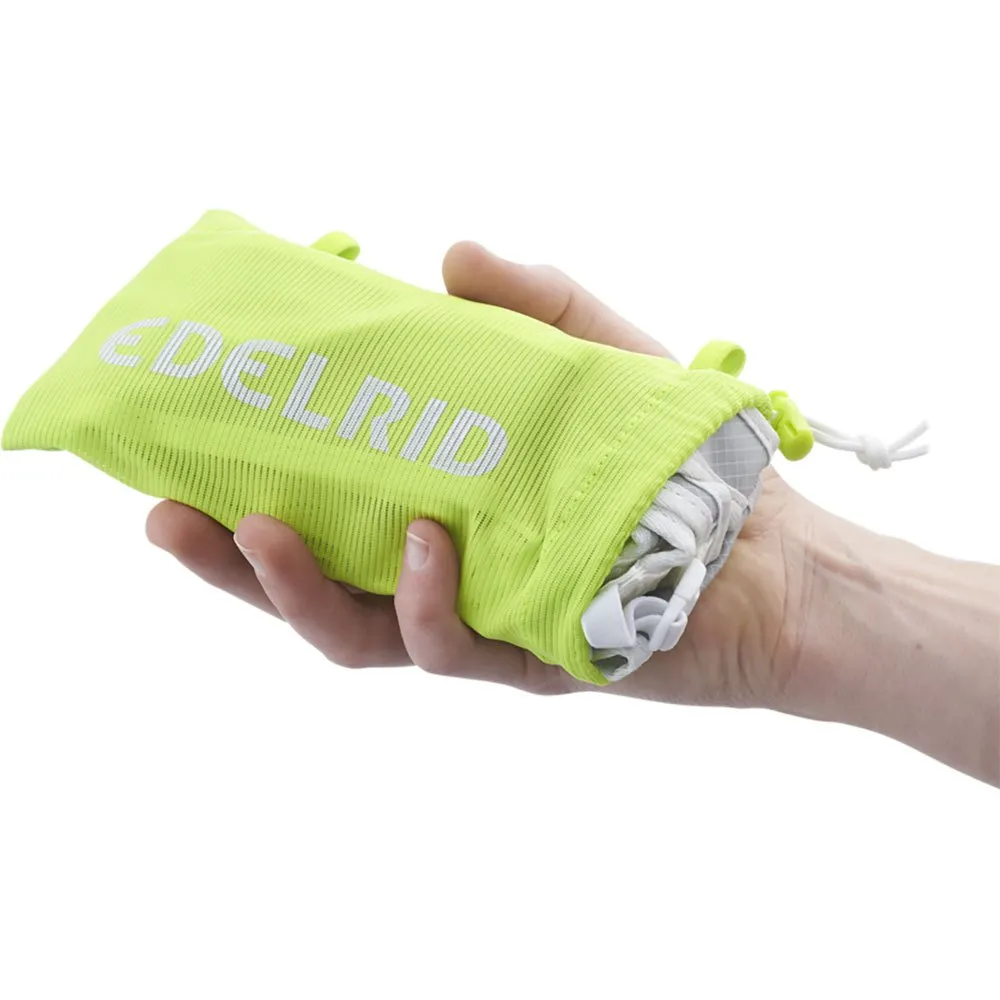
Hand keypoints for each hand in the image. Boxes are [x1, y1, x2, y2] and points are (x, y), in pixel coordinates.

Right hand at [146, 243, 813, 705]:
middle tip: (170, 518)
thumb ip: (531, 305)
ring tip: (263, 531)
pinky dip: (432, 599)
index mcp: (441, 514)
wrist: (778, 552)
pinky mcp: (540, 661)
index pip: (326, 517)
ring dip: (303, 591)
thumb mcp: (600, 358)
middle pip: (318, 591)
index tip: (179, 461)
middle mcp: (451, 582)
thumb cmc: (676, 458)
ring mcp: (490, 629)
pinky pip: (463, 649)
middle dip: (235, 565)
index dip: (246, 500)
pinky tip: (426, 544)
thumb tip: (446, 254)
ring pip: (367, 637)